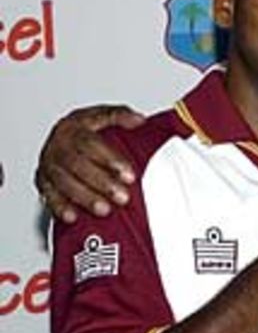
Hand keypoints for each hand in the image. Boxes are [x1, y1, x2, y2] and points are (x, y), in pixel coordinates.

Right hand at [35, 105, 144, 222]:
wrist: (62, 137)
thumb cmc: (86, 129)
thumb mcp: (102, 116)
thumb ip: (119, 116)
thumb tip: (139, 120)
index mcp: (73, 127)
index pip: (91, 143)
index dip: (110, 160)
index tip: (129, 175)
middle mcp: (58, 145)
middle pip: (77, 165)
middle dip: (101, 183)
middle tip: (122, 196)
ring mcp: (49, 164)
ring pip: (63, 182)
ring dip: (84, 197)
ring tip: (105, 209)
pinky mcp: (43, 181)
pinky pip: (48, 195)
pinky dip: (60, 207)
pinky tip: (73, 216)